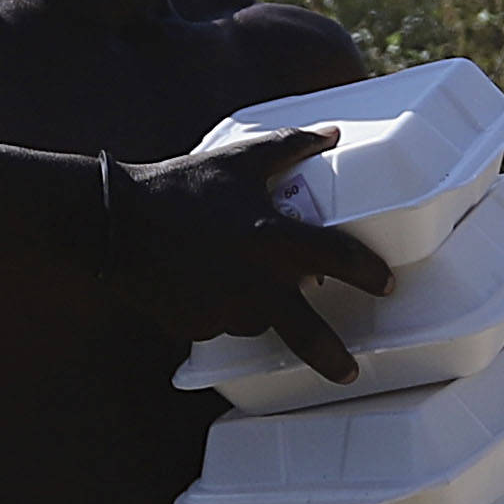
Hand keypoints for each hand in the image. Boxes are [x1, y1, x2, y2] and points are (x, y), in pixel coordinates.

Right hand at [114, 128, 396, 382]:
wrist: (117, 223)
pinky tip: (205, 285)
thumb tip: (331, 134)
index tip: (386, 284)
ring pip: (258, 323)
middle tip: (349, 369)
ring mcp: (225, 310)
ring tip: (249, 290)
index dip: (368, 272)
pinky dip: (221, 310)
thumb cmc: (180, 186)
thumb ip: (290, 147)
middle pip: (307, 332)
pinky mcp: (196, 326)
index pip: (338, 259)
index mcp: (273, 240)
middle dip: (332, 356)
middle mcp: (255, 283)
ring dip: (262, 313)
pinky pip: (220, 325)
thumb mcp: (239, 160)